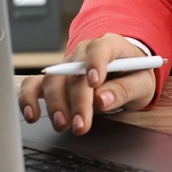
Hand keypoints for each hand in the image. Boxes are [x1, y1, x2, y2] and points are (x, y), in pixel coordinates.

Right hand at [17, 33, 156, 134]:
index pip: (100, 48)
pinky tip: (31, 115)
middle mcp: (83, 53)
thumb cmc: (135, 75)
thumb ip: (125, 90)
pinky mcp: (54, 80)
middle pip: (74, 72)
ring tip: (62, 124)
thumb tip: (102, 100)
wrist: (126, 73)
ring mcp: (66, 66)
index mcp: (110, 46)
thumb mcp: (142, 83)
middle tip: (81, 124)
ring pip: (52, 80)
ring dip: (55, 104)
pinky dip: (28, 99)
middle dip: (76, 100)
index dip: (95, 63)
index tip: (94, 82)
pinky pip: (34, 85)